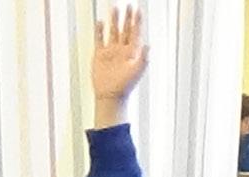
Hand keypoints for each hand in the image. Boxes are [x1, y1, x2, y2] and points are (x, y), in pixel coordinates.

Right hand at [91, 5, 148, 125]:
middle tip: (129, 5)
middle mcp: (122, 50)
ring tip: (114, 8)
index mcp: (132, 52)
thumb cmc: (125, 86)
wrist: (110, 95)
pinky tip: (100, 22)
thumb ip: (143, 58)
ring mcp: (111, 51)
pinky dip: (99, 31)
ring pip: (113, 31)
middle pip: (125, 29)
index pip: (135, 32)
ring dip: (114, 20)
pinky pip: (100, 39)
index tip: (138, 10)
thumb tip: (149, 45)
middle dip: (127, 17)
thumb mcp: (136, 71)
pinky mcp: (100, 55)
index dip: (137, 21)